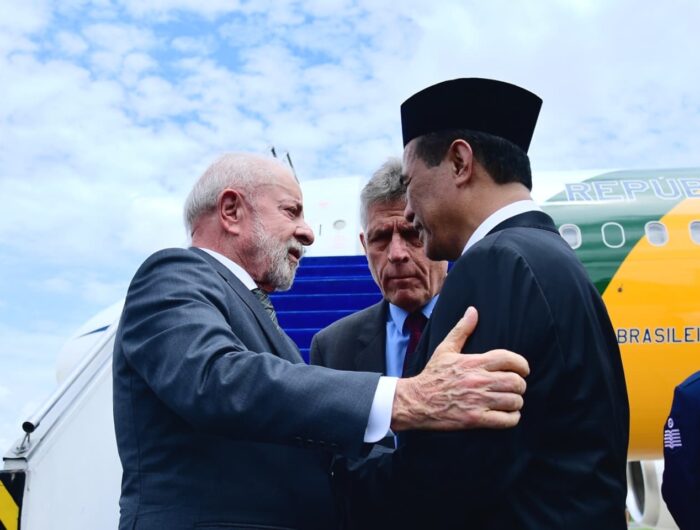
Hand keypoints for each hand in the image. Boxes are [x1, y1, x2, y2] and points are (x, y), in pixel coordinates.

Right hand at [391, 307, 528, 431]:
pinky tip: (508, 414)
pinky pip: (506, 420)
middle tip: (515, 387)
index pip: (509, 359)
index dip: (522, 365)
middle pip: (516, 382)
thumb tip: (473, 311)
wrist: (417, 401)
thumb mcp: (445, 349)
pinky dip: (512, 418)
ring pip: (514, 401)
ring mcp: (478, 401)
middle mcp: (478, 381)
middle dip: (520, 385)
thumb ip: (462, 330)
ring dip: (516, 402)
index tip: (523, 370)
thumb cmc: (432, 375)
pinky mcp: (475, 419)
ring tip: (510, 401)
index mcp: (474, 362)